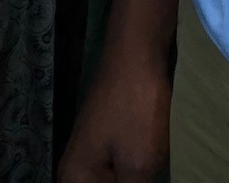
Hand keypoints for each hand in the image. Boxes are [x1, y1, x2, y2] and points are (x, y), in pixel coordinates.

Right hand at [59, 47, 171, 182]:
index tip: (138, 179)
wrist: (136, 59)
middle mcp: (76, 171)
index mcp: (74, 179)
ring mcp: (93, 157)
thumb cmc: (135, 113)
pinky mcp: (110, 147)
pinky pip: (117, 177)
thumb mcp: (138, 169)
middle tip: (148, 175)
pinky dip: (135, 180)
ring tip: (152, 174)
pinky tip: (153, 176)